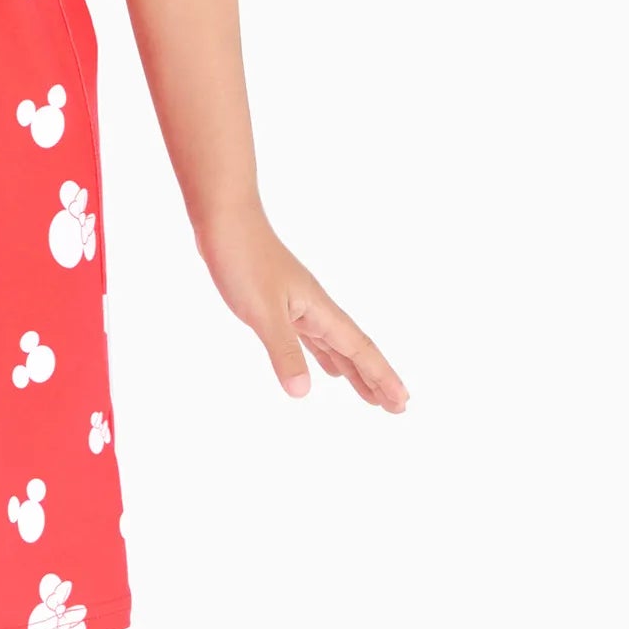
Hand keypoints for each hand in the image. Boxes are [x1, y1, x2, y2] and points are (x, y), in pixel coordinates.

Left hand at [199, 210, 407, 409]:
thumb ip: (284, 352)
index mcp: (319, 310)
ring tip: (369, 396)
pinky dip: (324, 357)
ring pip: (335, 347)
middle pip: (354, 351)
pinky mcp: (281, 305)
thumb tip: (302, 393)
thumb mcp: (263, 312)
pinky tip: (326, 369)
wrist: (225, 221)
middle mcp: (316, 309)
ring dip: (353, 371)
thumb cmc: (244, 259)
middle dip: (375, 378)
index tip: (402, 402)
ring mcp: (300, 306)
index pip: (360, 349)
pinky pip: (312, 339)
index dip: (382, 376)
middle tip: (397, 407)